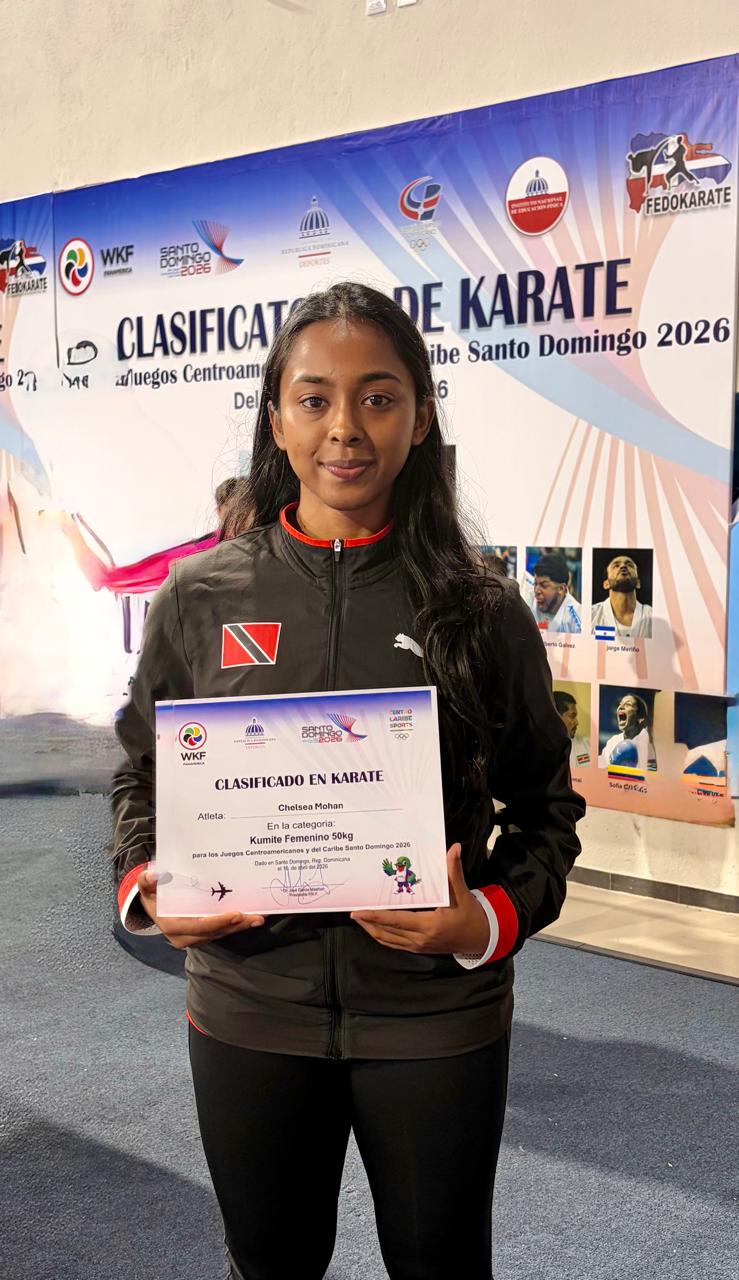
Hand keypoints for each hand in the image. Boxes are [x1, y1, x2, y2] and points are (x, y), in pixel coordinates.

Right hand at [137, 869, 264, 948]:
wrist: (153, 905)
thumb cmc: (152, 893)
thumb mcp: (146, 886)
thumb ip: (146, 881)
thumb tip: (151, 875)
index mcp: (172, 926)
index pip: (198, 927)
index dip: (218, 922)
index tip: (236, 914)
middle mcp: (184, 937)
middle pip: (214, 933)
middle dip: (236, 926)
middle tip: (256, 918)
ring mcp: (194, 938)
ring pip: (220, 934)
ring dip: (240, 927)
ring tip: (259, 918)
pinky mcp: (203, 935)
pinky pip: (221, 931)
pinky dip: (235, 925)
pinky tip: (251, 917)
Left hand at [350, 845, 488, 955]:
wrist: (480, 938)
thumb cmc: (470, 915)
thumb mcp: (462, 893)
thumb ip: (453, 871)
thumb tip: (453, 848)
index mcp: (430, 924)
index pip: (396, 920)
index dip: (375, 916)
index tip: (358, 911)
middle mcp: (421, 938)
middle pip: (386, 932)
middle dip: (368, 922)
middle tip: (353, 911)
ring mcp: (418, 946)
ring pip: (388, 940)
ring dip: (372, 929)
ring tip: (359, 918)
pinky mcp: (418, 949)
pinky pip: (394, 944)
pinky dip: (382, 935)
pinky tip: (374, 926)